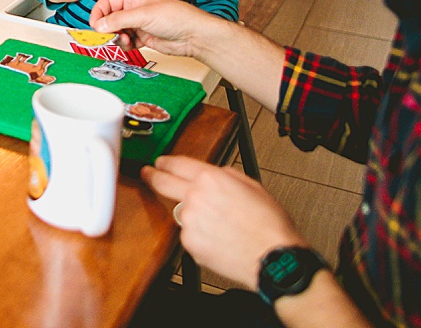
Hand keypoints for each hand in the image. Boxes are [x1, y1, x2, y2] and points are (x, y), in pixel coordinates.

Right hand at [89, 0, 211, 56]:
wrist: (194, 36)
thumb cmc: (176, 17)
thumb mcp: (143, 15)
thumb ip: (119, 20)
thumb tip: (99, 25)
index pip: (107, 3)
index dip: (99, 13)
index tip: (95, 26)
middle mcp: (134, 9)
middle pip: (110, 18)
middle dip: (107, 28)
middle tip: (108, 37)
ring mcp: (139, 24)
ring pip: (117, 31)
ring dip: (116, 38)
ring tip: (124, 41)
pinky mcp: (143, 37)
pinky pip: (126, 42)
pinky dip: (125, 45)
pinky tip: (131, 46)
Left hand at [144, 155, 306, 288]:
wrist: (273, 258)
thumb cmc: (269, 226)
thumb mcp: (253, 186)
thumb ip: (226, 176)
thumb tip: (215, 174)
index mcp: (211, 179)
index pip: (177, 163)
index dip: (165, 162)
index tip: (159, 163)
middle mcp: (195, 197)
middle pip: (162, 182)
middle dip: (151, 176)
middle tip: (147, 174)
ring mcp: (189, 220)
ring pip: (181, 213)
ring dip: (192, 216)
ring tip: (219, 226)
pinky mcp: (189, 243)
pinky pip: (189, 235)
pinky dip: (200, 236)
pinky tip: (219, 240)